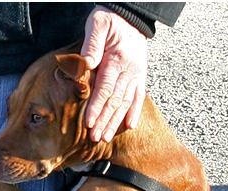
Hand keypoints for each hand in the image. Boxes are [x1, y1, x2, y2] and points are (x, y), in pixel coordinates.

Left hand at [81, 5, 147, 140]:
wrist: (131, 16)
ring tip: (105, 137)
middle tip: (95, 137)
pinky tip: (130, 126)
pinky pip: (139, 97)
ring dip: (115, 122)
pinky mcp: (140, 77)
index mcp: (117, 60)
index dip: (97, 107)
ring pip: (125, 103)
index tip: (89, 122)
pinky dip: (135, 112)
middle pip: (115, 101)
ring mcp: (136, 75)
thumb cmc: (110, 20)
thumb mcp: (98, 23)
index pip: (106, 88)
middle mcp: (129, 70)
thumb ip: (92, 44)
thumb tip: (87, 64)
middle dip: (104, 121)